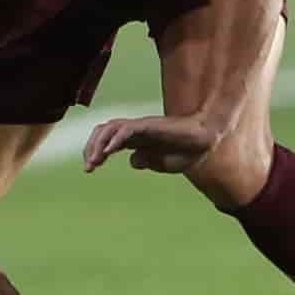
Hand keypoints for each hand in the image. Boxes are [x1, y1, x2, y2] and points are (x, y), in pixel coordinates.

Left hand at [82, 112, 223, 173]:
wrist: (206, 140)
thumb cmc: (186, 151)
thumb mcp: (161, 163)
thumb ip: (146, 161)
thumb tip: (133, 161)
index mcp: (135, 140)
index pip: (106, 140)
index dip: (94, 153)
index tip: (90, 169)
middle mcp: (134, 131)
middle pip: (103, 131)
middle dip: (91, 148)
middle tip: (89, 168)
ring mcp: (141, 126)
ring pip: (110, 128)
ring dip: (99, 144)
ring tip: (94, 161)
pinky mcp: (149, 125)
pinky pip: (127, 129)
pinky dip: (115, 139)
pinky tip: (109, 151)